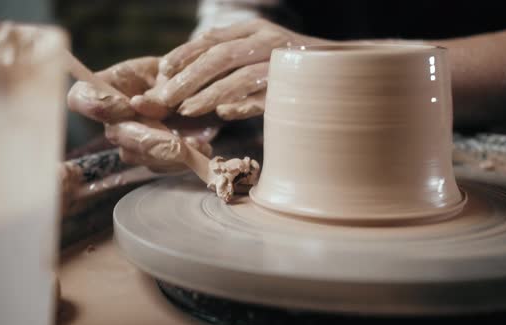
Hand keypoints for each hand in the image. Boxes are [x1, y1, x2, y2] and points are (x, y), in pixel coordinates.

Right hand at [67, 56, 214, 169]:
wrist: (200, 91)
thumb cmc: (179, 73)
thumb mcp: (172, 69)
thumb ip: (158, 84)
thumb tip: (139, 105)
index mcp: (110, 85)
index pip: (80, 97)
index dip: (97, 104)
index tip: (128, 105)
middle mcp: (113, 118)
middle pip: (114, 133)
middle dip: (145, 139)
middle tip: (174, 143)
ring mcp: (129, 140)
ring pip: (136, 154)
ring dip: (167, 153)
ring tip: (196, 145)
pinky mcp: (149, 158)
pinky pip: (158, 166)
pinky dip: (182, 160)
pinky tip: (201, 149)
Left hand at [133, 18, 322, 120]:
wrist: (343, 70)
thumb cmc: (290, 66)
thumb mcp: (258, 51)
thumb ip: (229, 58)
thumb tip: (185, 73)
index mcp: (255, 29)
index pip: (212, 39)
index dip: (184, 53)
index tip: (162, 70)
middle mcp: (268, 39)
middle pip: (220, 56)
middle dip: (189, 78)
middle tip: (165, 98)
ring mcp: (283, 62)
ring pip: (239, 76)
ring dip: (210, 95)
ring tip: (186, 110)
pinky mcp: (296, 85)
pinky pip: (266, 96)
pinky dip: (244, 104)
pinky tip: (224, 114)